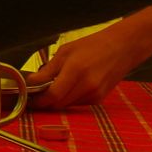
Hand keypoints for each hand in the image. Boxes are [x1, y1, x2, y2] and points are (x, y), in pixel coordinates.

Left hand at [27, 25, 145, 107]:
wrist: (122, 48)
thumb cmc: (92, 46)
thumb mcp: (65, 52)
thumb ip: (48, 70)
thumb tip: (31, 82)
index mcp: (76, 71)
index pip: (52, 95)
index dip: (38, 100)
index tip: (29, 98)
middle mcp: (87, 86)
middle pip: (58, 103)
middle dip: (45, 101)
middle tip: (36, 94)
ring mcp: (95, 94)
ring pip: (67, 105)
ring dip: (57, 100)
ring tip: (53, 86)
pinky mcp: (99, 99)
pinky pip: (77, 104)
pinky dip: (69, 98)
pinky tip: (70, 87)